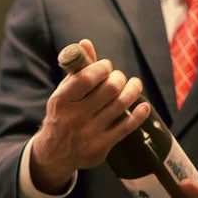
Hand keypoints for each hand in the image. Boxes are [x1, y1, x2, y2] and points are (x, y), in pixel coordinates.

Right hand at [29, 39, 150, 193]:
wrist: (55, 154)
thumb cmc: (62, 116)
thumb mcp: (63, 94)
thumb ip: (76, 70)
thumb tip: (86, 43)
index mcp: (61, 100)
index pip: (87, 77)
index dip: (102, 67)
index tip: (106, 66)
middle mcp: (74, 117)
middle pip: (110, 88)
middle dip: (119, 77)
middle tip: (119, 78)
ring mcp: (89, 133)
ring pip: (121, 104)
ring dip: (133, 90)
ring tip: (134, 85)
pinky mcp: (101, 146)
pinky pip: (127, 125)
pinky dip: (139, 113)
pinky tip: (143, 105)